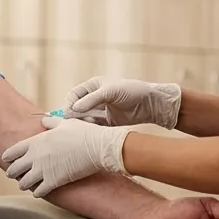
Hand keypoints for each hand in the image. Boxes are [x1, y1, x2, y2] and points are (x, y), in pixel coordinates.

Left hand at [1, 117, 134, 197]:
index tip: (7, 160)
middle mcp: (36, 156)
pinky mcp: (54, 181)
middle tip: (14, 175)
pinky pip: (38, 192)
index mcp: (36, 141)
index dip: (8, 157)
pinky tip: (39, 192)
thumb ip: (51, 122)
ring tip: (26, 184)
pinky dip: (37, 192)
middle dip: (13, 173)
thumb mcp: (65, 123)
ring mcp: (44, 170)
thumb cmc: (83, 133)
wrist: (97, 147)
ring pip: (24, 183)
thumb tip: (44, 119)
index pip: (12, 151)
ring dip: (24, 184)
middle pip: (14, 169)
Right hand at [64, 76, 181, 129]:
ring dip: (83, 123)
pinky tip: (92, 132)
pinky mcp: (107, 122)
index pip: (75, 94)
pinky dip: (91, 129)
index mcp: (94, 86)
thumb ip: (92, 99)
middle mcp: (95, 98)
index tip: (67, 114)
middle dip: (74, 115)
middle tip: (72, 124)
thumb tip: (74, 108)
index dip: (70, 103)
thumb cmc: (131, 91)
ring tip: (85, 127)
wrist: (150, 104)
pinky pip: (95, 127)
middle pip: (78, 108)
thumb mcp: (110, 91)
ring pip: (85, 118)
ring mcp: (101, 110)